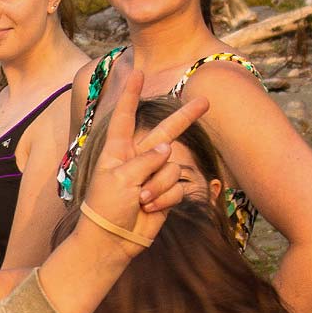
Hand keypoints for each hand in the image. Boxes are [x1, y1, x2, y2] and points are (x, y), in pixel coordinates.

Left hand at [80, 69, 209, 255]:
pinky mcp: (164, 194)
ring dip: (158, 186)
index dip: (132, 95)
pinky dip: (164, 199)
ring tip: (140, 200)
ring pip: (171, 168)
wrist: (112, 239)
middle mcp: (137, 159)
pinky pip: (175, 188)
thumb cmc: (106, 206)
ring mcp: (152, 176)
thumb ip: (146, 160)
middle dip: (185, 118)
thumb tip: (168, 149)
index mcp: (118, 150)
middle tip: (205, 101)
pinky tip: (149, 209)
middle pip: (165, 132)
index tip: (138, 73)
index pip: (126, 117)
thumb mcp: (120, 178)